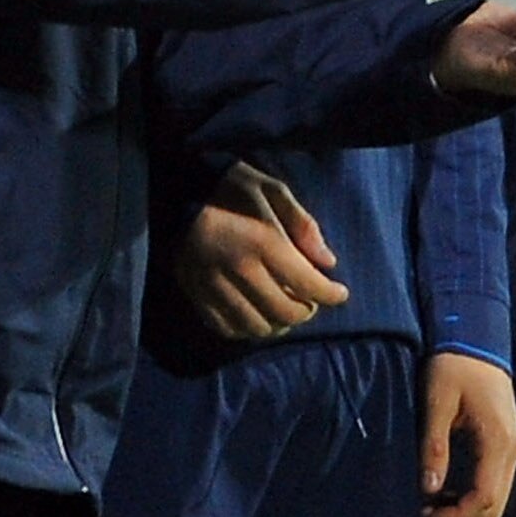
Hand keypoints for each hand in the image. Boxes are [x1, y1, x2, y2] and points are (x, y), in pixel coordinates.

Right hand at [175, 165, 348, 341]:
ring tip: (286, 313)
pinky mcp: (195, 294)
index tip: (341, 293)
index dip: (330, 294)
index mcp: (261, 240)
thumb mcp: (272, 190)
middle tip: (311, 302)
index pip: (307, 282)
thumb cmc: (230, 187)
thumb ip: (302, 225)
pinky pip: (226, 328)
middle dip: (306, 312)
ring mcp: (213, 285)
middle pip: (284, 312)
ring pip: (257, 326)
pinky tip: (258, 317)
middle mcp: (237, 269)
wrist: (175, 190)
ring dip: (279, 326)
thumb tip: (328, 262)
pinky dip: (248, 329)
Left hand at [421, 352, 515, 516]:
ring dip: (467, 512)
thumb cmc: (454, 366)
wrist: (477, 339)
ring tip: (433, 508)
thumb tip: (429, 489)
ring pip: (498, 499)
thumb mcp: (438, 403)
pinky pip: (495, 484)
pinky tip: (447, 492)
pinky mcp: (506, 445)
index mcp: (497, 441)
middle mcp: (511, 450)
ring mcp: (513, 448)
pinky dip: (473, 498)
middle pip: (495, 507)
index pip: (484, 498)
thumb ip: (435, 446)